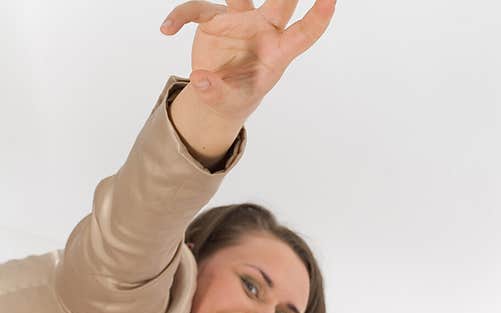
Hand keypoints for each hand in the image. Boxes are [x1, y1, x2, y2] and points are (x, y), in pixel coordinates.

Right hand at [161, 0, 335, 123]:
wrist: (217, 94)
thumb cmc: (235, 97)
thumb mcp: (226, 101)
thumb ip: (216, 91)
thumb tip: (201, 81)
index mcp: (277, 53)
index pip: (304, 33)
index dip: (319, 16)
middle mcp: (262, 31)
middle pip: (281, 2)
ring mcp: (240, 22)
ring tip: (218, 9)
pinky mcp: (215, 20)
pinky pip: (197, 10)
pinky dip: (180, 16)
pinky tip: (167, 29)